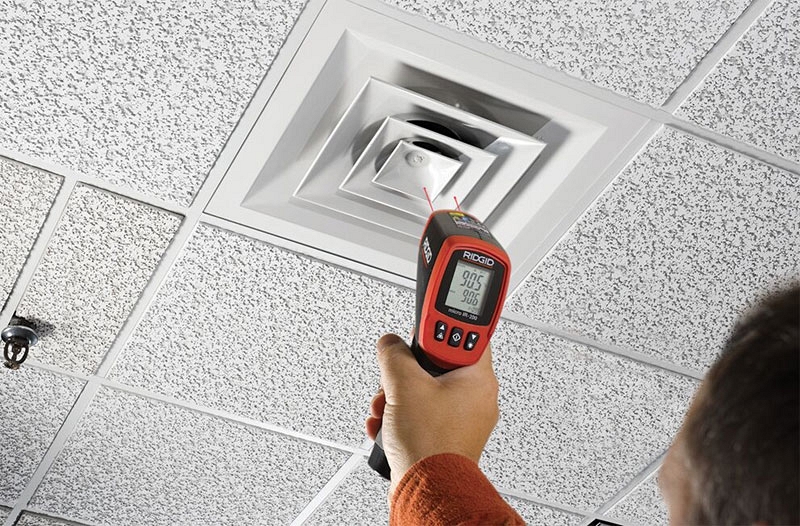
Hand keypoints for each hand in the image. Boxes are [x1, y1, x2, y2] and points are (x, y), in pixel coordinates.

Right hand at [365, 333, 499, 495]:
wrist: (427, 490)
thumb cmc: (431, 445)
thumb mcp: (404, 384)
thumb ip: (394, 354)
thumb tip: (390, 343)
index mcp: (478, 378)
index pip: (464, 334)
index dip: (439, 328)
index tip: (425, 322)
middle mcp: (476, 397)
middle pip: (436, 364)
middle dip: (406, 371)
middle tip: (396, 376)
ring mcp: (462, 418)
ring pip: (425, 390)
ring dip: (398, 395)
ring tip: (388, 406)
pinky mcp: (447, 435)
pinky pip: (423, 412)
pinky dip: (402, 414)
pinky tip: (388, 423)